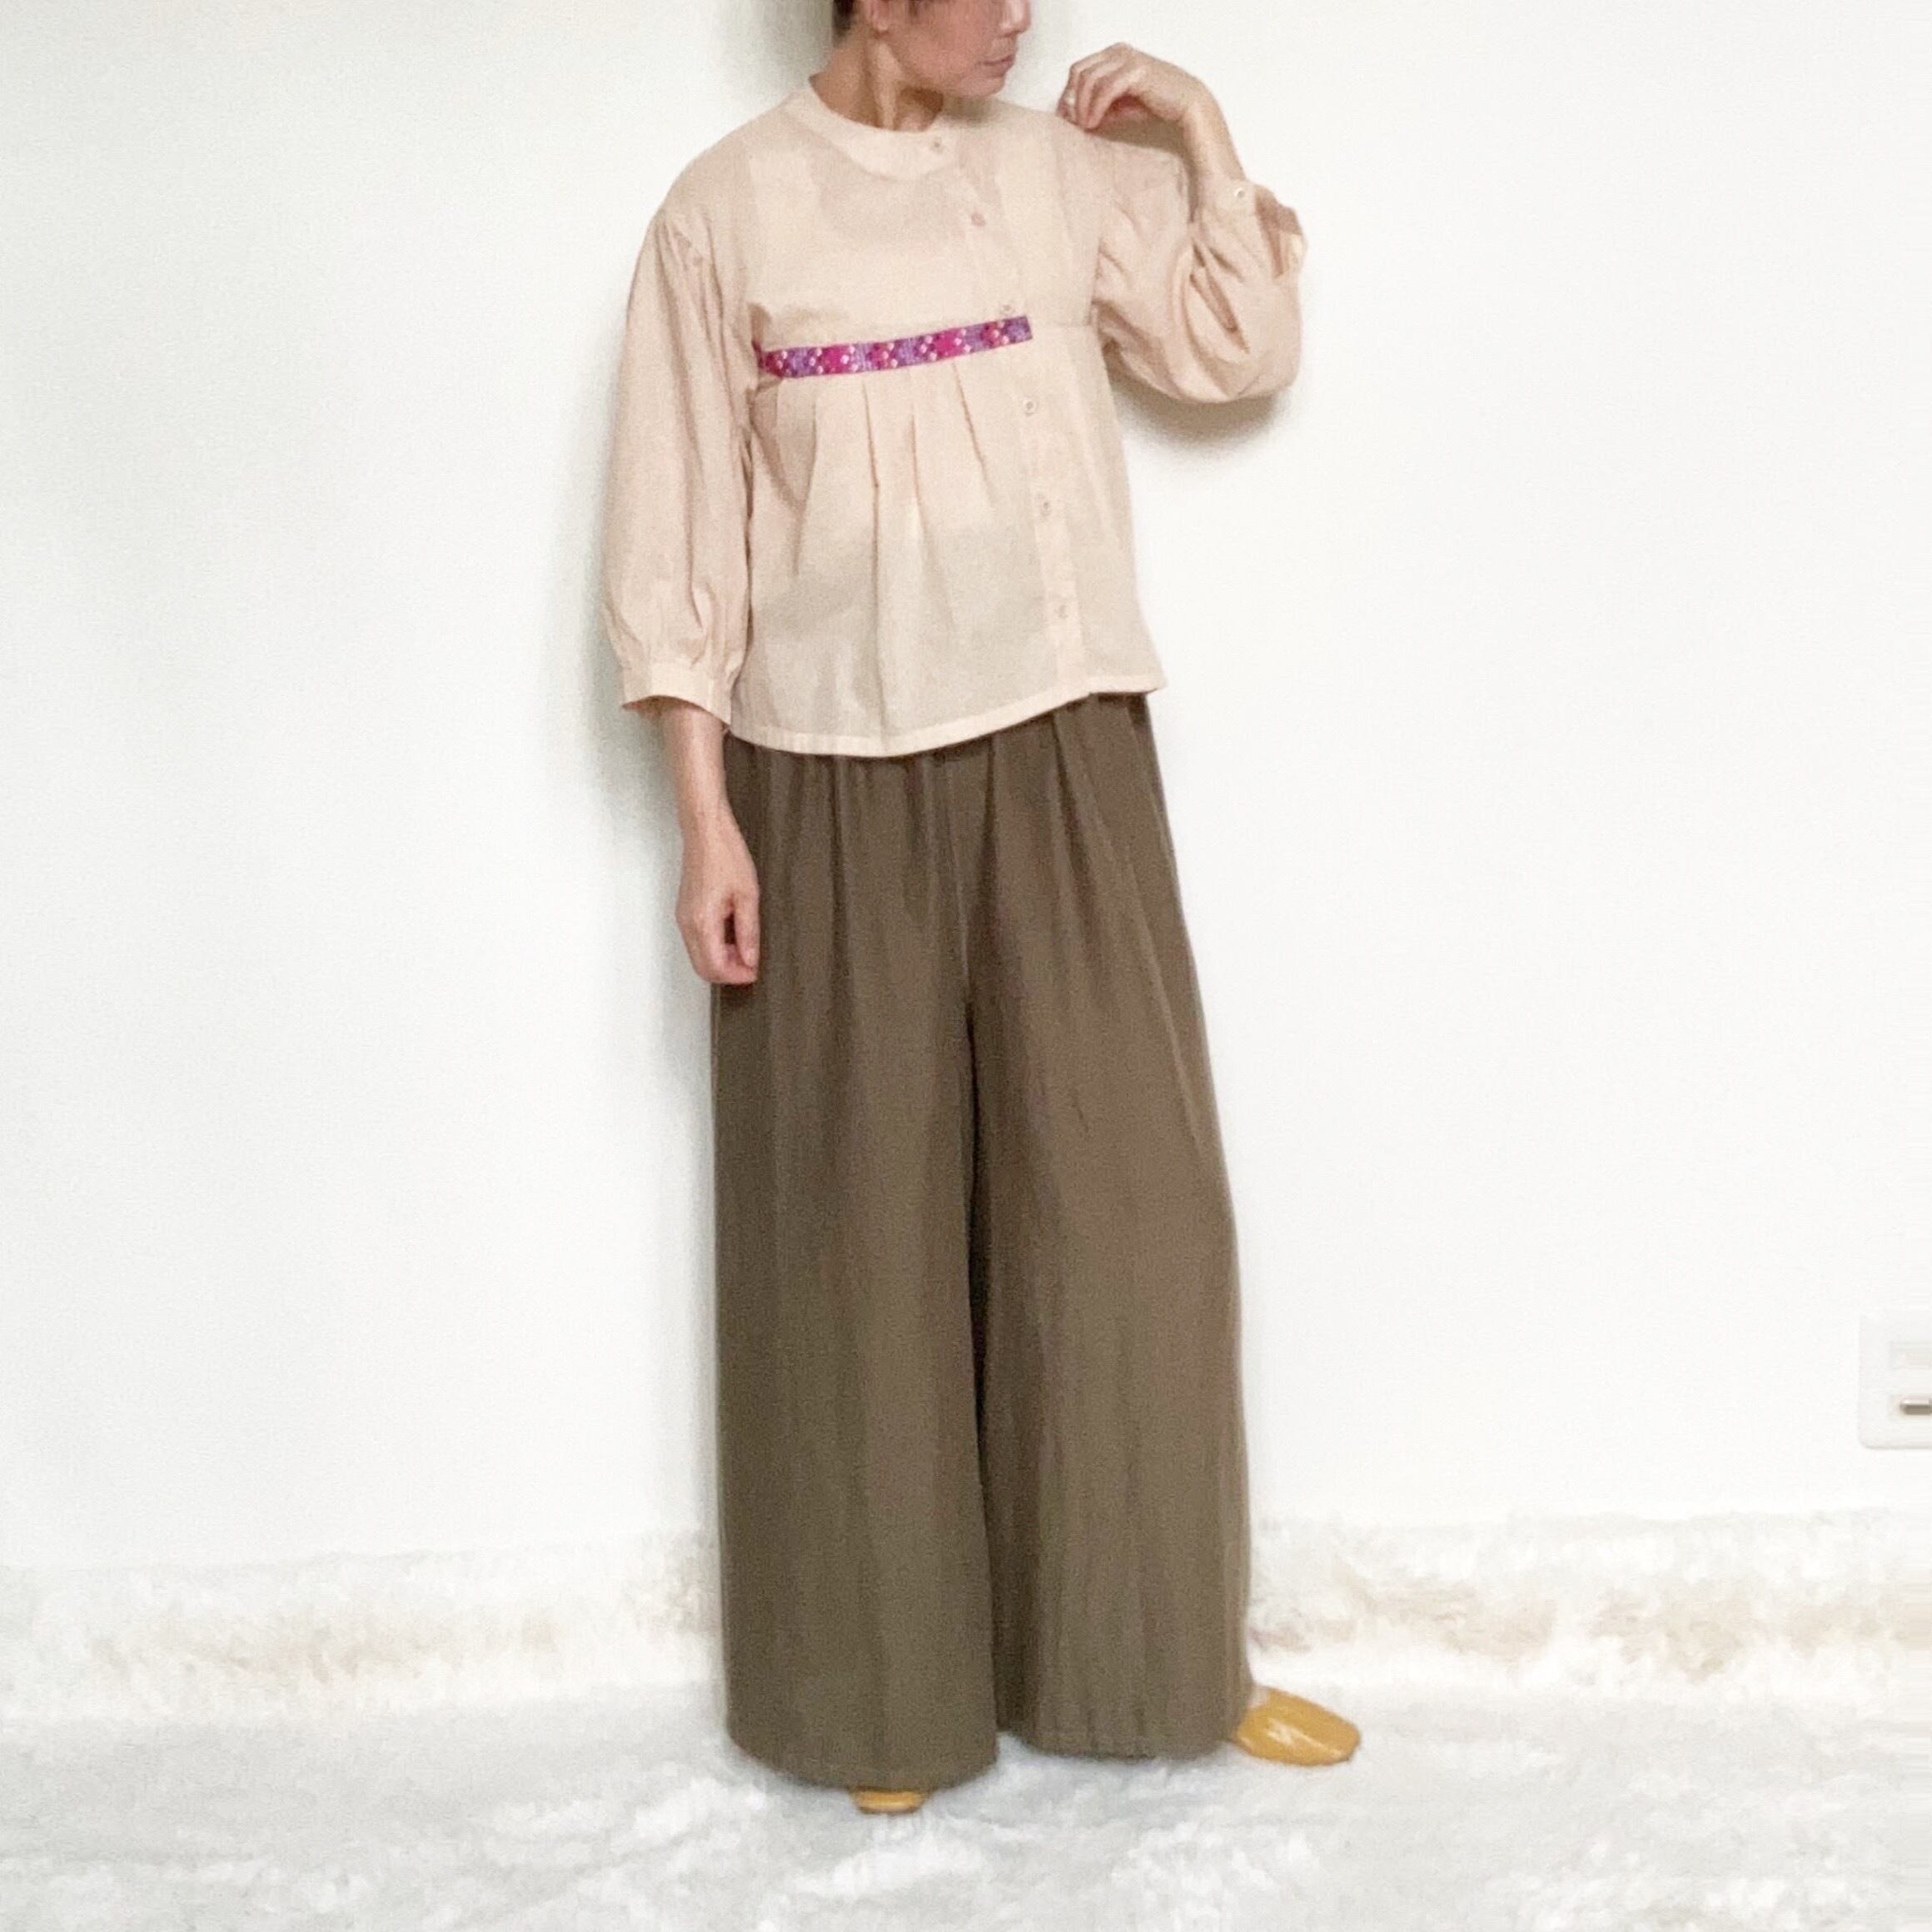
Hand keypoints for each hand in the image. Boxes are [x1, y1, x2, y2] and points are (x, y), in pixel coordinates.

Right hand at [678, 813, 759, 984]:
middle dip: (728, 973)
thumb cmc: (725, 855)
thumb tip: (750, 958)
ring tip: (745, 948)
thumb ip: (748, 932)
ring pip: (698, 956)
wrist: (706, 832)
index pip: (715, 967)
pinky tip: (732, 935)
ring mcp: (683, 918)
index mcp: (703, 922)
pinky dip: (714, 947)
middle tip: (751, 965)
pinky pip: (696, 941)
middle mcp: (688, 924)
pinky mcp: (685, 911)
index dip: (737, 976)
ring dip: (721, 960)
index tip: (754, 972)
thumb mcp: (748, 896)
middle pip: (702, 968)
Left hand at [1055, 44, 1208, 131]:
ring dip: (1083, 106)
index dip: (1068, 93)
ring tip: (1085, 126)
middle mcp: (1118, 51)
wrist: (1186, 103)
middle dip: (1072, 99)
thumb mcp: (1120, 106)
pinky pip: (1105, 89)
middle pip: (1080, 71)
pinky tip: (1093, 123)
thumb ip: (1099, 107)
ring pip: (1090, 79)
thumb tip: (1075, 118)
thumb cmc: (1155, 103)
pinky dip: (1095, 108)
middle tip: (1072, 123)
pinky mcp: (1136, 71)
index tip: (1064, 116)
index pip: (1080, 69)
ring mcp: (1127, 58)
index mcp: (1113, 54)